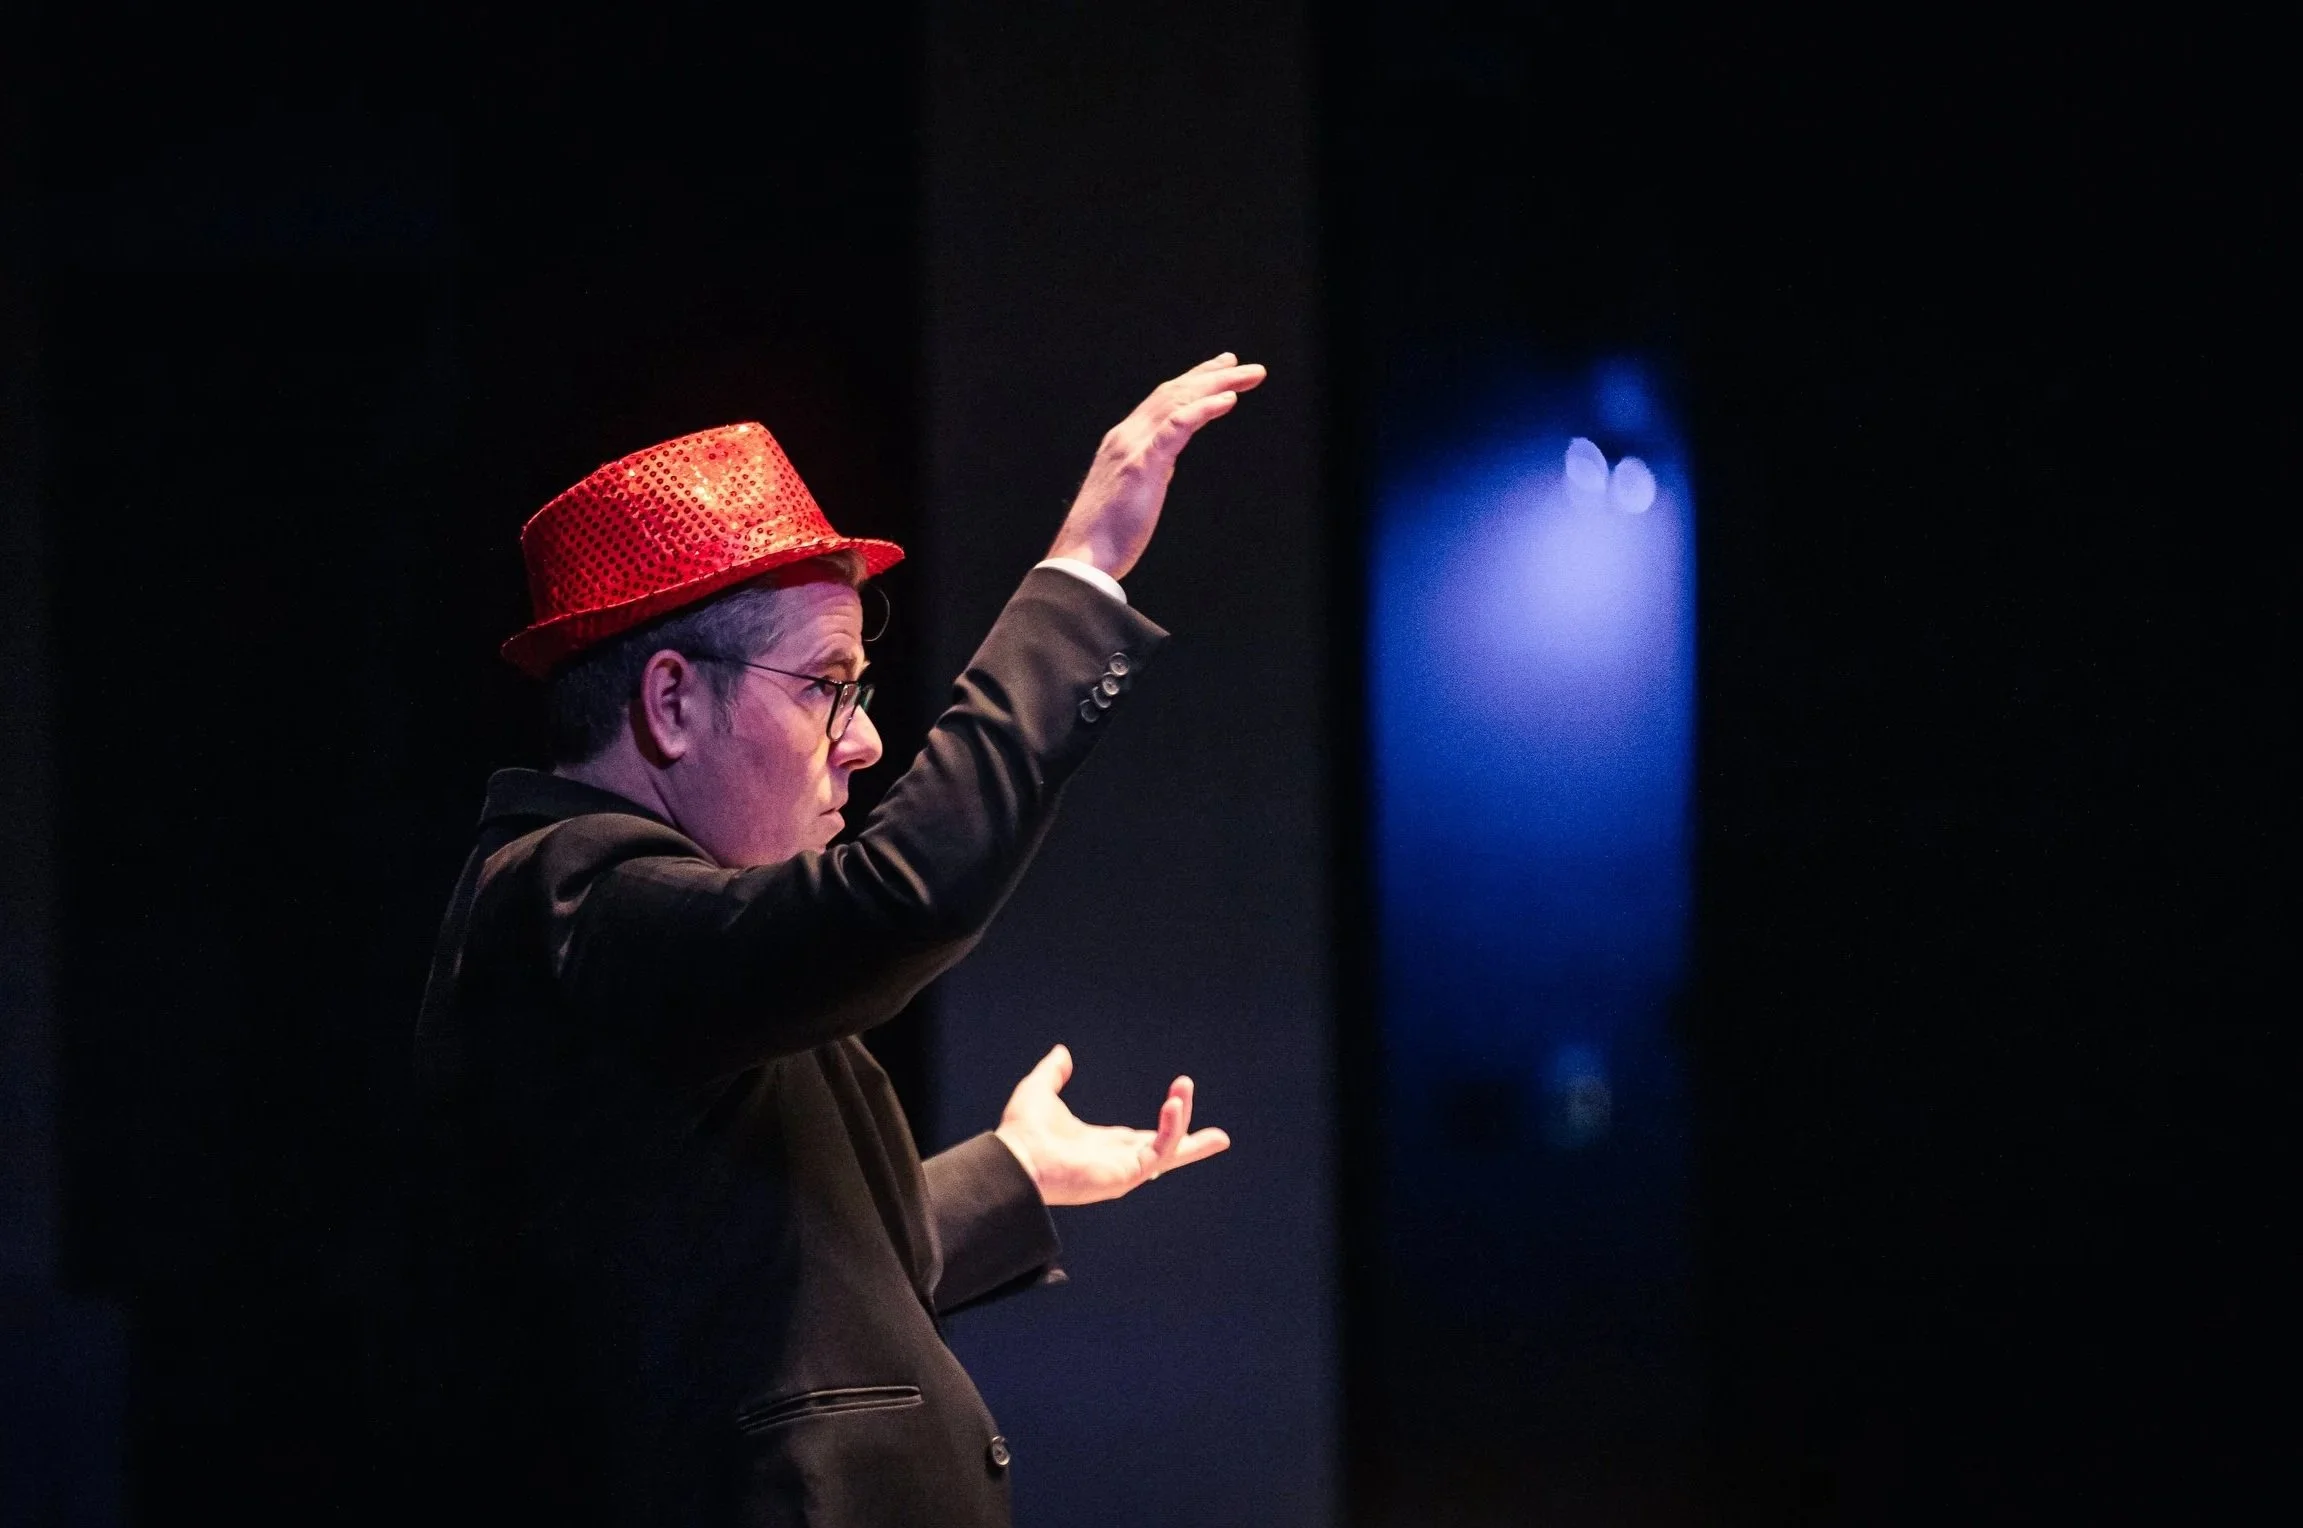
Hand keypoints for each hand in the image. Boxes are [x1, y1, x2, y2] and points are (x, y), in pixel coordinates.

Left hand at [993, 1044, 1231, 1206]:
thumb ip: (1054, 1073)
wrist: (1014, 1159)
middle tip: (1222, 1138)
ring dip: (1181, 1119)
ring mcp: (1125, 1170)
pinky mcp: (1126, 1175)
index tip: (1180, 1107)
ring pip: (1168, 1148)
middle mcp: (1119, 1160)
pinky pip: (1158, 1152)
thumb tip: (1062, 1052)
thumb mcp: (1040, 1091)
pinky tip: (1172, 1105)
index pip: (1147, 1137)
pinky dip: (1171, 1129)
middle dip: (1193, 1144)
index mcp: (1106, 1145)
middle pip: (1168, 1152)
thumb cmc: (1022, 1133)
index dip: (1168, 1124)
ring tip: (1182, 1086)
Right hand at [1046, 352, 1267, 580]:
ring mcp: (1133, 447)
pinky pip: (1177, 427)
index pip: (1162, 400)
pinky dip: (1204, 409)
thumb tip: (1166, 462)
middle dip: (1212, 375)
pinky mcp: (1143, 464)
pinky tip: (1229, 399)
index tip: (1221, 369)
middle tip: (1247, 366)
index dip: (1193, 381)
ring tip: (1249, 375)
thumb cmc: (1107, 535)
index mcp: (1124, 441)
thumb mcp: (1132, 491)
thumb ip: (1149, 470)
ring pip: (1178, 401)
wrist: (1081, 557)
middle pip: (1173, 392)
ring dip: (1217, 385)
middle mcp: (1126, 435)